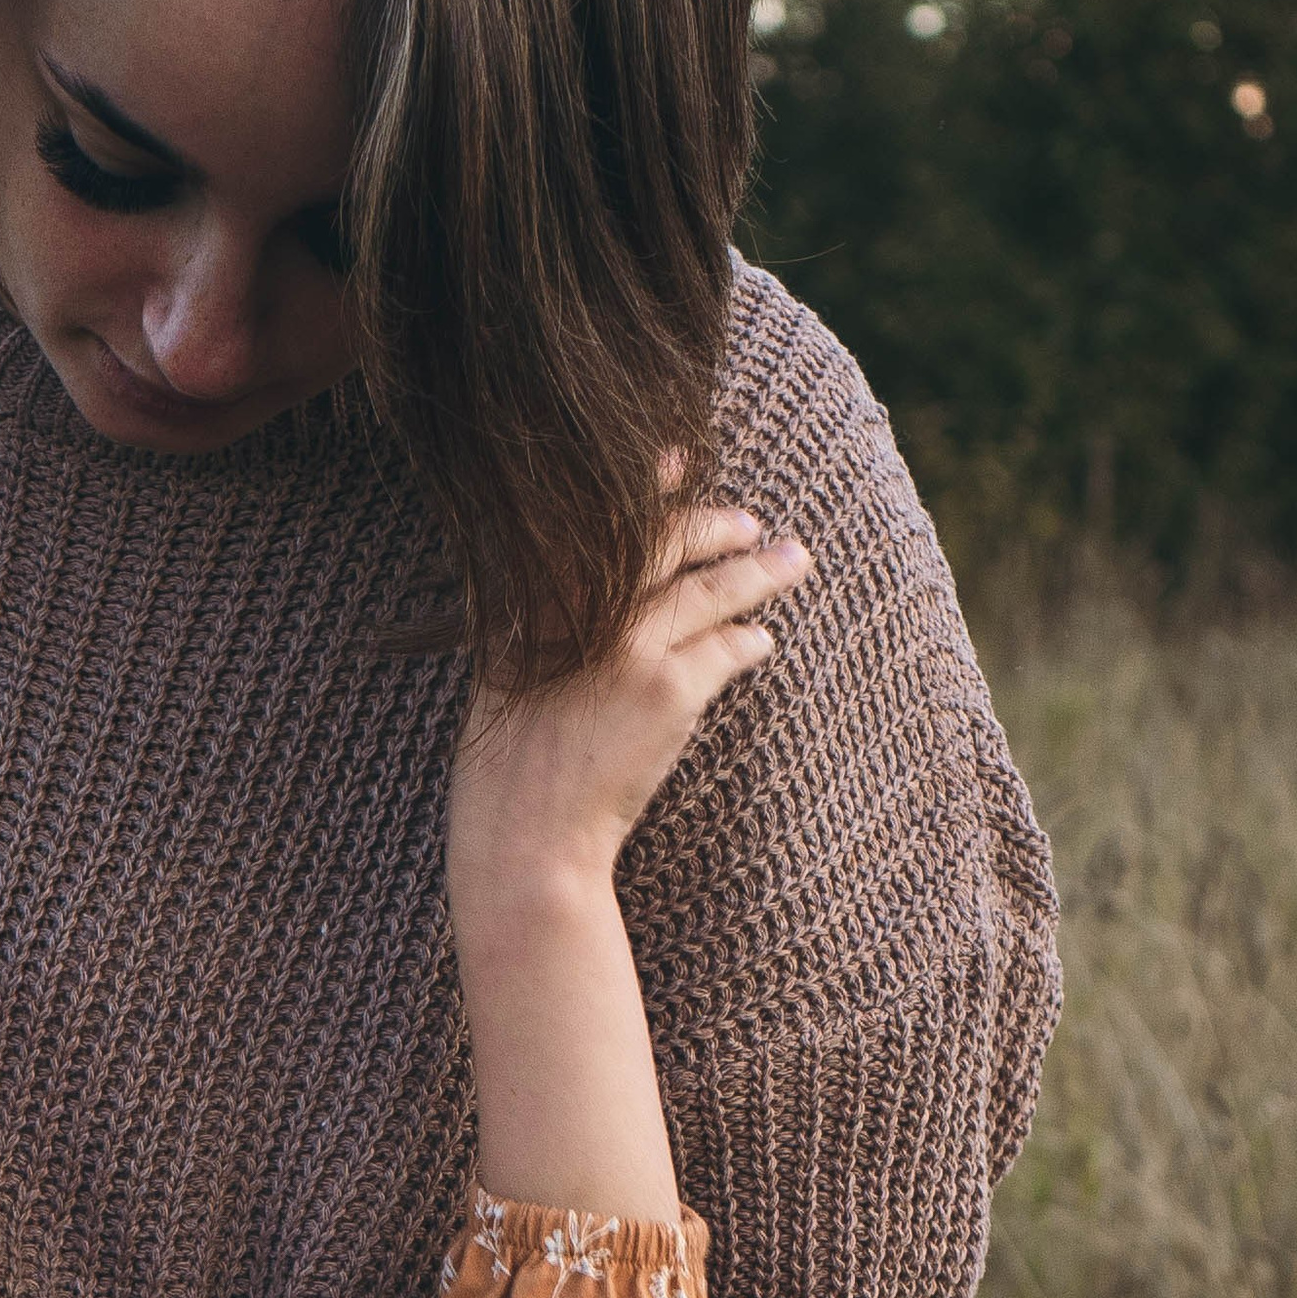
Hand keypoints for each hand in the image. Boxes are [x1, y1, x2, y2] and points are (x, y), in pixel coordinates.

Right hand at [446, 497, 809, 935]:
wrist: (527, 841)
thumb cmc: (510, 777)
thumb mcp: (504, 683)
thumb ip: (540, 630)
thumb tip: (594, 604)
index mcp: (535, 603)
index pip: (601, 523)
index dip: (648, 486)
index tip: (681, 456)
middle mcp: (581, 611)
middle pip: (665, 543)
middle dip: (717, 525)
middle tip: (753, 524)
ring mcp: (627, 646)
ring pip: (709, 590)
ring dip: (758, 573)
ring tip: (792, 563)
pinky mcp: (667, 689)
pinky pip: (726, 649)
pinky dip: (749, 642)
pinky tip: (762, 640)